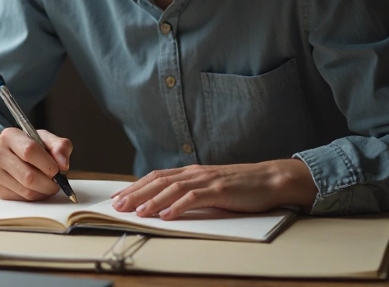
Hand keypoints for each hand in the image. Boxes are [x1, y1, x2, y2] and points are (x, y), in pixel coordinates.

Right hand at [0, 128, 72, 200]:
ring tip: (49, 185)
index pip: (30, 151)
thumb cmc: (28, 146)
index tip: (57, 170)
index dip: (47, 163)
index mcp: (10, 135)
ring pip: (26, 191)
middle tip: (57, 183)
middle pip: (28, 176)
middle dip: (48, 183)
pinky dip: (34, 197)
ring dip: (43, 192)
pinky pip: (21, 199)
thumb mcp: (45, 139)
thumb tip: (63, 164)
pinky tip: (37, 189)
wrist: (5, 154)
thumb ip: (60, 147)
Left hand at [111, 159, 317, 219]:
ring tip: (138, 211)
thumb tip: (166, 204)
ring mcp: (208, 180)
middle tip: (118, 205)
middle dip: (136, 193)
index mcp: (191, 172)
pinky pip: (195, 198)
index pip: (157, 177)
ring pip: (173, 188)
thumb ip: (191, 192)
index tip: (119, 197)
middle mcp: (196, 173)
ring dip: (153, 200)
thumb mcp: (210, 187)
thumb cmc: (241, 186)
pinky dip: (178, 206)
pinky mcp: (220, 190)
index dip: (136, 186)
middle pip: (159, 181)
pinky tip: (166, 215)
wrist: (270, 179)